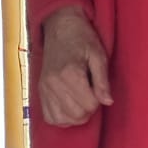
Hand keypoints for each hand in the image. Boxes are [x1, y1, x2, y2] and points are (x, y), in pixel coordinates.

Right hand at [38, 6, 112, 127]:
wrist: (61, 28)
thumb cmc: (82, 39)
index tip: (98, 88)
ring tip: (81, 100)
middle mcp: (53, 83)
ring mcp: (44, 89)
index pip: (89, 105)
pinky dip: (62, 117)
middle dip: (89, 109)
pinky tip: (69, 106)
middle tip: (91, 94)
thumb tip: (108, 102)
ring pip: (63, 119)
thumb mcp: (99, 55)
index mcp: (70, 73)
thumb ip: (102, 81)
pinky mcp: (40, 91)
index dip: (98, 100)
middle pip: (77, 115)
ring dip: (76, 115)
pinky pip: (49, 117)